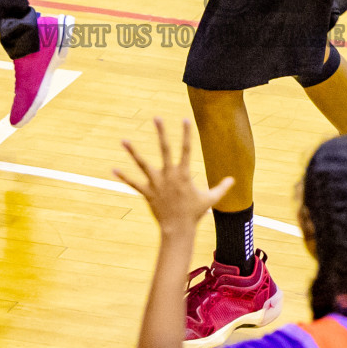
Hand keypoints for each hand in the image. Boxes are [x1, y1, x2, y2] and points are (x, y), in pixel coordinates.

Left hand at [115, 118, 232, 237]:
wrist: (178, 229)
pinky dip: (124, 176)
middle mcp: (169, 175)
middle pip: (164, 149)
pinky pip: (134, 183)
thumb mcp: (210, 200)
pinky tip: (113, 169)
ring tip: (124, 140)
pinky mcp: (147, 192)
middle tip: (157, 118)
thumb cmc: (194, 213)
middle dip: (161, 133)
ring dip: (133, 152)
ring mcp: (157, 183)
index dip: (186, 134)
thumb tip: (233, 180)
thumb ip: (222, 188)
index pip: (187, 149)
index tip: (185, 119)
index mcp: (184, 174)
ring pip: (143, 164)